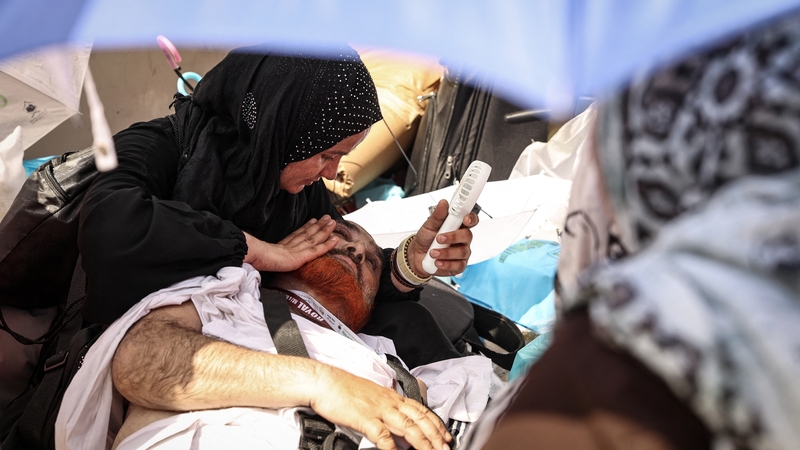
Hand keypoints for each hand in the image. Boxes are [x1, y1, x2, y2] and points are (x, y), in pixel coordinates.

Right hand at [243, 216, 337, 271]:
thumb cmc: (250, 258)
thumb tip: (254, 259)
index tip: (313, 220)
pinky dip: (326, 245)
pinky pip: (315, 251)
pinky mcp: (299, 257)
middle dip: (318, 226)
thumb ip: (262, 258)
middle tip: (328, 217)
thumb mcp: (258, 258)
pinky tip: (335, 240)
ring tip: (333, 222)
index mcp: (279, 247)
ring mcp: (294, 251)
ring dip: (324, 231)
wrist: (251, 256)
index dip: (306, 227)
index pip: (296, 236)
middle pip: (307, 235)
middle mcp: (289, 247)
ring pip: (313, 239)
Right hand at [310, 366, 450, 449]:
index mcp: (391, 396)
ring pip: (407, 426)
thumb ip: (385, 408)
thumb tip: (394, 424)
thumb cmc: (343, 388)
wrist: (324, 381)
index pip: (421, 409)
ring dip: (422, 442)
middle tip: (444, 448)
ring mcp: (378, 410)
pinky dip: (392, 446)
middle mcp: (389, 402)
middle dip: (435, 436)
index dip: (436, 424)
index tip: (445, 435)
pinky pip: (382, 434)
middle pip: (419, 419)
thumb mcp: (370, 396)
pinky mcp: (364, 418)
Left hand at [409, 199, 477, 276]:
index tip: (465, 219)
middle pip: (468, 236)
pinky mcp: (458, 265)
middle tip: (439, 238)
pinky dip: (446, 264)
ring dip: (446, 252)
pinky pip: (458, 265)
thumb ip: (438, 215)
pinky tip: (437, 262)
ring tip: (432, 252)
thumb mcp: (429, 225)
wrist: (416, 255)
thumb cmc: (426, 239)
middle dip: (453, 237)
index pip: (471, 220)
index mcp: (458, 226)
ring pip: (462, 252)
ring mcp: (462, 252)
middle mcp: (462, 239)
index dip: (471, 219)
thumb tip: (444, 203)